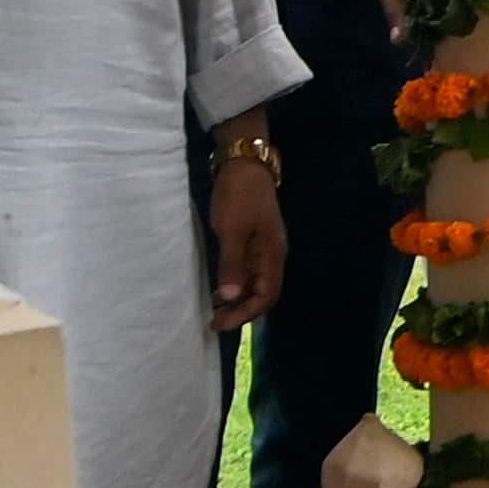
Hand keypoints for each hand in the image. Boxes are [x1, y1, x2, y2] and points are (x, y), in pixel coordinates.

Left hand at [208, 145, 285, 332]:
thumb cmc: (239, 197)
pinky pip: (248, 271)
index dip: (246, 313)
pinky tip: (221, 288)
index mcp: (272, 255)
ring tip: (215, 310)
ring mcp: (264, 247)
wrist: (244, 163)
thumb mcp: (232, 231)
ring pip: (255, 283)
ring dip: (238, 299)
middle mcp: (273, 255)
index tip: (222, 323)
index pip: (266, 296)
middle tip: (215, 322)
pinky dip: (236, 284)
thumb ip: (232, 266)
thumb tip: (232, 299)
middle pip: (263, 293)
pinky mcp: (253, 239)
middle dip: (241, 311)